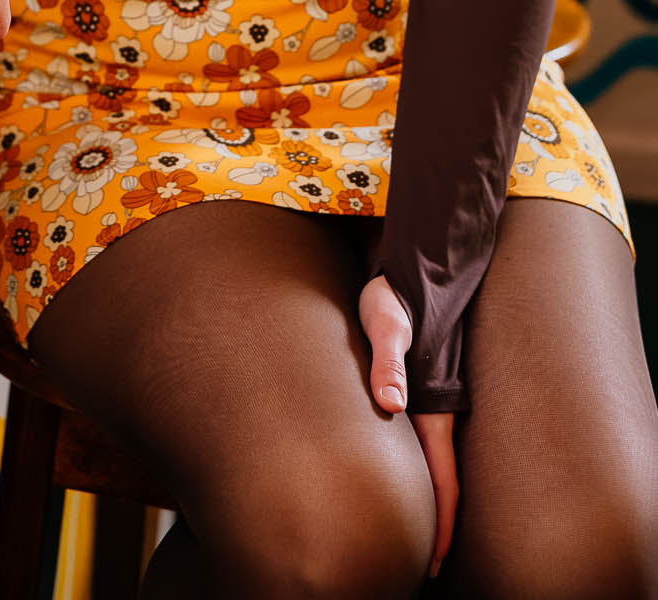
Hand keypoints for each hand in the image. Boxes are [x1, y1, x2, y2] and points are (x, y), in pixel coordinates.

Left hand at [359, 272, 458, 579]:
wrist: (410, 267)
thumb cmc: (394, 296)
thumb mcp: (387, 324)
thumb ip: (388, 361)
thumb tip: (391, 403)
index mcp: (431, 406)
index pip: (444, 479)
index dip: (443, 523)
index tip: (437, 560)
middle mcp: (434, 410)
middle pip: (442, 481)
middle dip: (438, 524)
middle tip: (426, 565)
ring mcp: (427, 401)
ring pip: (433, 463)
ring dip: (430, 500)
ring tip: (417, 535)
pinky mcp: (415, 388)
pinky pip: (420, 441)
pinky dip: (419, 470)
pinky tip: (404, 477)